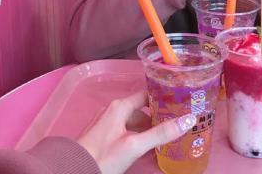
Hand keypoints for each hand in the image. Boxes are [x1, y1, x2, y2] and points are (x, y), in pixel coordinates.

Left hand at [77, 91, 195, 173]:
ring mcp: (106, 121)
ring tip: (164, 135)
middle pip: (140, 108)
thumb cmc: (104, 157)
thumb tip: (188, 119)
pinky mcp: (102, 134)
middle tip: (176, 122)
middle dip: (157, 115)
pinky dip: (136, 133)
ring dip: (147, 126)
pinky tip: (144, 145)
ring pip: (132, 119)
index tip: (179, 104)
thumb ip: (160, 133)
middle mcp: (113, 109)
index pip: (146, 95)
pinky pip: (124, 128)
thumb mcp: (134, 146)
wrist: (72, 170)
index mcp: (120, 106)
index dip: (162, 98)